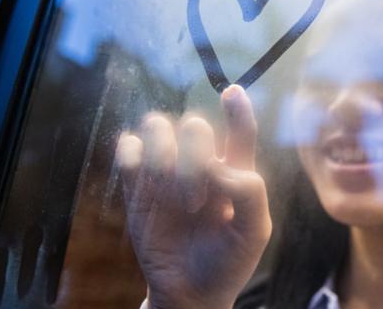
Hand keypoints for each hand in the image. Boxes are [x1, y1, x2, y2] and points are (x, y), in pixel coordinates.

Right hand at [116, 85, 270, 308]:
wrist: (191, 292)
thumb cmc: (228, 262)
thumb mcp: (255, 232)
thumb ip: (251, 193)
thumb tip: (220, 166)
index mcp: (234, 172)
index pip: (239, 130)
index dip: (237, 109)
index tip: (231, 93)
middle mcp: (200, 165)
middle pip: (194, 125)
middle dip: (194, 159)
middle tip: (196, 203)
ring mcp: (166, 173)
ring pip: (157, 126)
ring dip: (163, 154)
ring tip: (170, 194)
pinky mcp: (136, 186)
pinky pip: (127, 148)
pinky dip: (131, 153)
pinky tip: (142, 178)